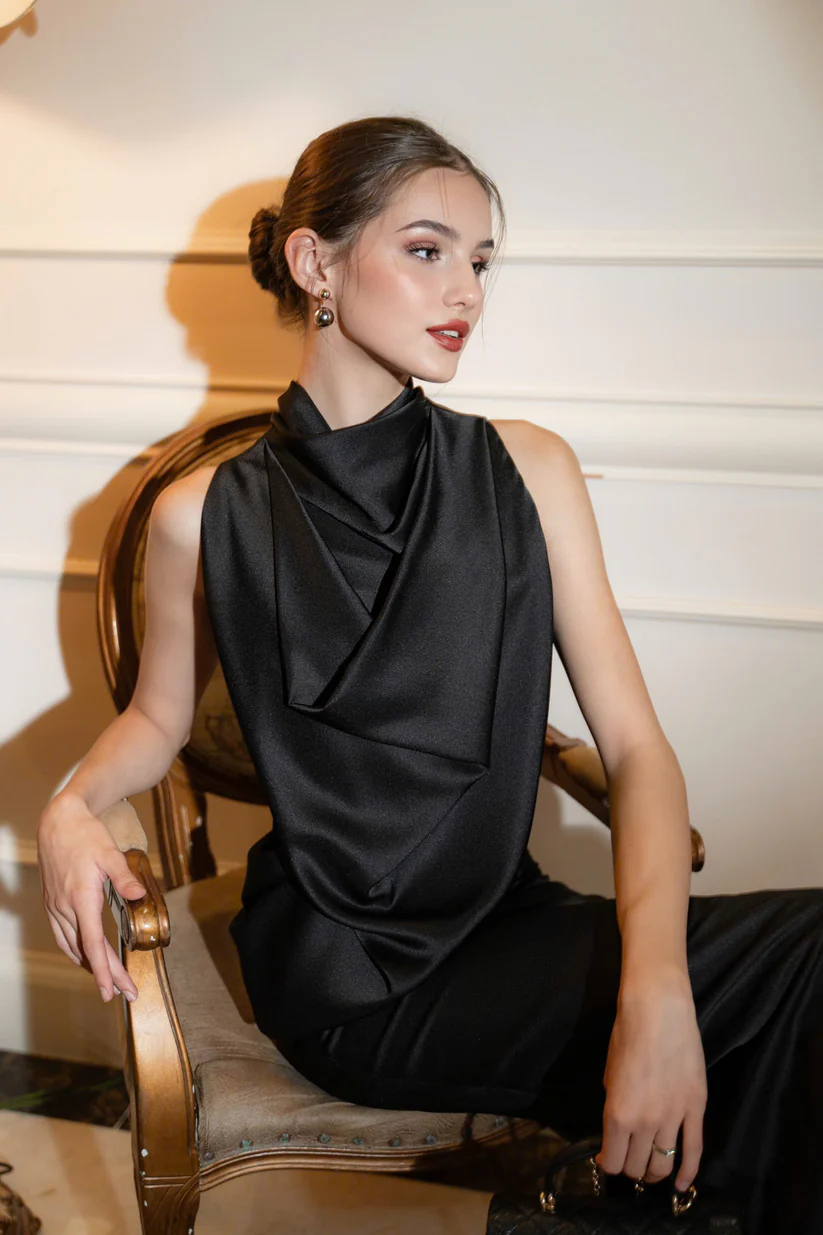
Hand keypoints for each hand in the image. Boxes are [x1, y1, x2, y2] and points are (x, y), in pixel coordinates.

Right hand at [36, 796, 146, 1003]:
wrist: (59, 822)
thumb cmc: (86, 836)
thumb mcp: (110, 853)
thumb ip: (124, 877)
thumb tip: (140, 895)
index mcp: (81, 898)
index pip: (93, 944)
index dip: (104, 970)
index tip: (113, 991)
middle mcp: (65, 907)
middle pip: (86, 951)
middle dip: (105, 975)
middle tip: (123, 994)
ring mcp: (55, 907)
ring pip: (71, 946)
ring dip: (90, 966)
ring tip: (109, 981)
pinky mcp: (52, 903)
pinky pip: (63, 936)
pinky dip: (76, 951)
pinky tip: (86, 956)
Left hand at [595, 968, 706, 1193]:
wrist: (658, 1010)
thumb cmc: (627, 1033)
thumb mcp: (609, 1070)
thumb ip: (614, 1100)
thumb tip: (618, 1120)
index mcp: (617, 1113)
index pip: (612, 1160)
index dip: (608, 1164)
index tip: (608, 1159)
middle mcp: (644, 1123)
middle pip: (637, 1167)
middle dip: (631, 1169)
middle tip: (629, 1161)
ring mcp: (673, 1118)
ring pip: (663, 1164)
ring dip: (654, 1172)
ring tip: (651, 1170)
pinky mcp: (696, 1110)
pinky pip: (694, 1151)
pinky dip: (688, 1173)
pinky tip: (681, 1186)